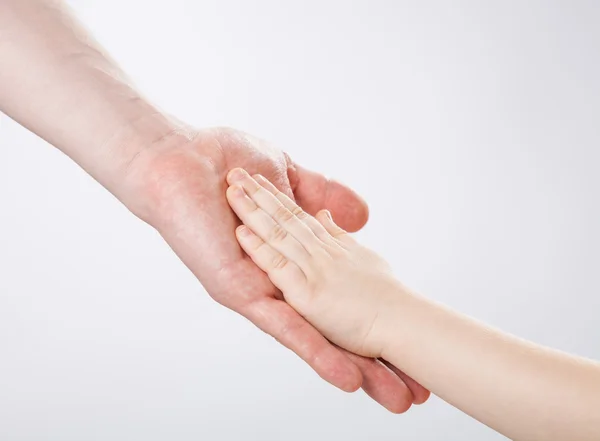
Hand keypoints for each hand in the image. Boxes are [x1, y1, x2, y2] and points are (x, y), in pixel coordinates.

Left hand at [124, 127, 428, 410]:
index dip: (376, 323)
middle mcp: (281, 283)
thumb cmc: (229, 167)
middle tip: (413, 395)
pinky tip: (345, 377)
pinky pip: (280, 322)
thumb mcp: (290, 180)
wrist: (182, 161)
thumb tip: (360, 216)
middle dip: (373, 360)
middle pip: (333, 328)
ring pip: (315, 336)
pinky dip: (313, 348)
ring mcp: (262, 291)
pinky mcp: (241, 291)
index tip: (414, 348)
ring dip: (355, 366)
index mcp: (293, 260)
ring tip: (391, 397)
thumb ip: (323, 197)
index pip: (342, 298)